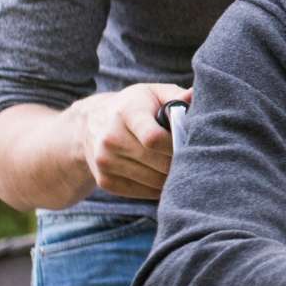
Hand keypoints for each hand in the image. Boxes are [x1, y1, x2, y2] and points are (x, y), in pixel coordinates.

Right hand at [70, 83, 190, 200]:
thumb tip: (195, 95)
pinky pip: (143, 192)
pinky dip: (158, 188)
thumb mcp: (153, 93)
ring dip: (172, 177)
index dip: (177, 144)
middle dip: (180, 162)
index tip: (189, 142)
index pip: (154, 138)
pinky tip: (164, 175)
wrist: (91, 124)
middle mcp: (111, 138)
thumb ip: (176, 97)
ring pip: (153, 180)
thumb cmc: (134, 106)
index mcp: (126, 113)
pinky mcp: (106, 181)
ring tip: (181, 166)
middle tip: (193, 158)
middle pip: (157, 162)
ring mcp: (105, 162)